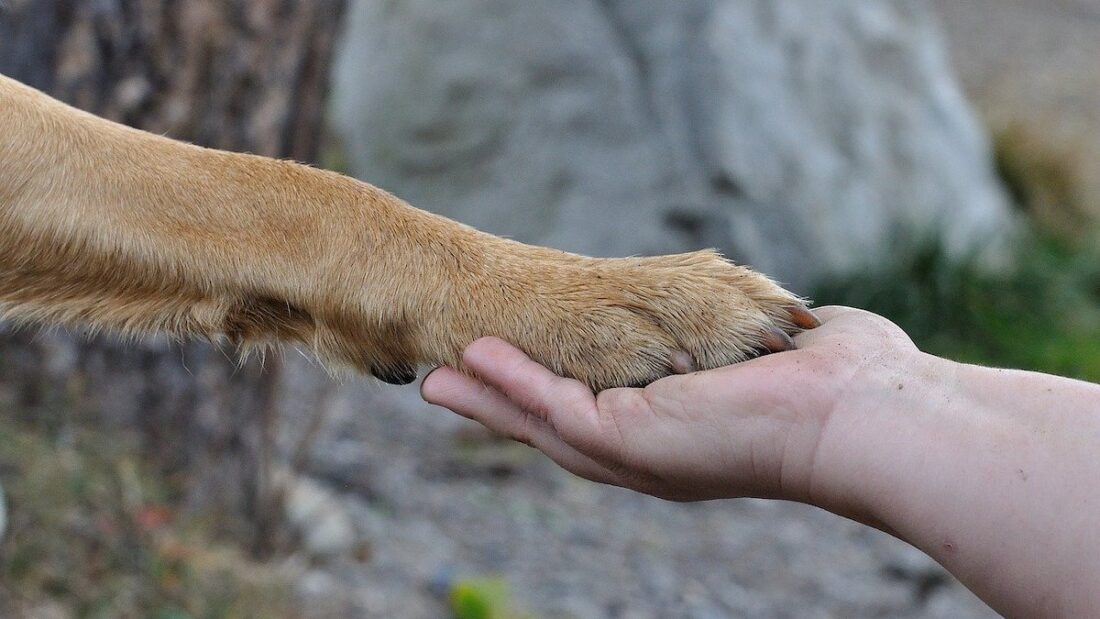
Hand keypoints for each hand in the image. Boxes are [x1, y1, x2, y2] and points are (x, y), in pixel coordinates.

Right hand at [420, 306, 920, 501]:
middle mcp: (652, 453)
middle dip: (501, 406)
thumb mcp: (774, 351)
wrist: (865, 413)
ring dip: (488, 398)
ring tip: (438, 378)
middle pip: (556, 429)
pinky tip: (473, 361)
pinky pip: (554, 408)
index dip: (552, 394)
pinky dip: (511, 384)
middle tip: (446, 386)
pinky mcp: (630, 439)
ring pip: (542, 424)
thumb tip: (786, 321)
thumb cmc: (842, 382)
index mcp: (680, 435)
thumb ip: (756, 338)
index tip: (514, 370)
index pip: (602, 413)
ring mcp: (637, 453)